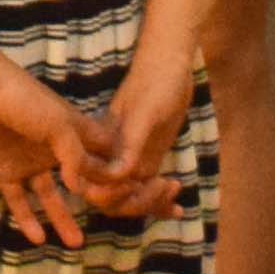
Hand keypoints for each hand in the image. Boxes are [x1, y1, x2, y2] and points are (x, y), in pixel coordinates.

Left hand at [0, 41, 101, 246]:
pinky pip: (19, 201)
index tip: (134, 193)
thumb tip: (81, 188)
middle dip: (94, 200)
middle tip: (109, 220)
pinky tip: (38, 239)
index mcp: (73, 132)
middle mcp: (54, 150)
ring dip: (62, 218)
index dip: (116, 171)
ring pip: (50, 197)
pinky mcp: (5, 172)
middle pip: (79, 180)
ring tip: (76, 244)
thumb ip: (75, 156)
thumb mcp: (59, 124)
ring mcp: (30, 162)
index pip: (101, 154)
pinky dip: (27, 220)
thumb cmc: (24, 99)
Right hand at [80, 64, 194, 222]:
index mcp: (102, 144)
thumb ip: (131, 144)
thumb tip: (119, 175)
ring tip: (174, 192)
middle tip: (164, 186)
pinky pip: (146, 188)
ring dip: (151, 203)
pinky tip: (178, 209)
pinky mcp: (145, 157)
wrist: (170, 63)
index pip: (96, 187)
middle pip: (112, 199)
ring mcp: (127, 158)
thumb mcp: (146, 112)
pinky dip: (160, 202)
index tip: (140, 185)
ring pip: (130, 197)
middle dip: (137, 202)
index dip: (115, 196)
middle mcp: (110, 155)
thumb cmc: (157, 82)